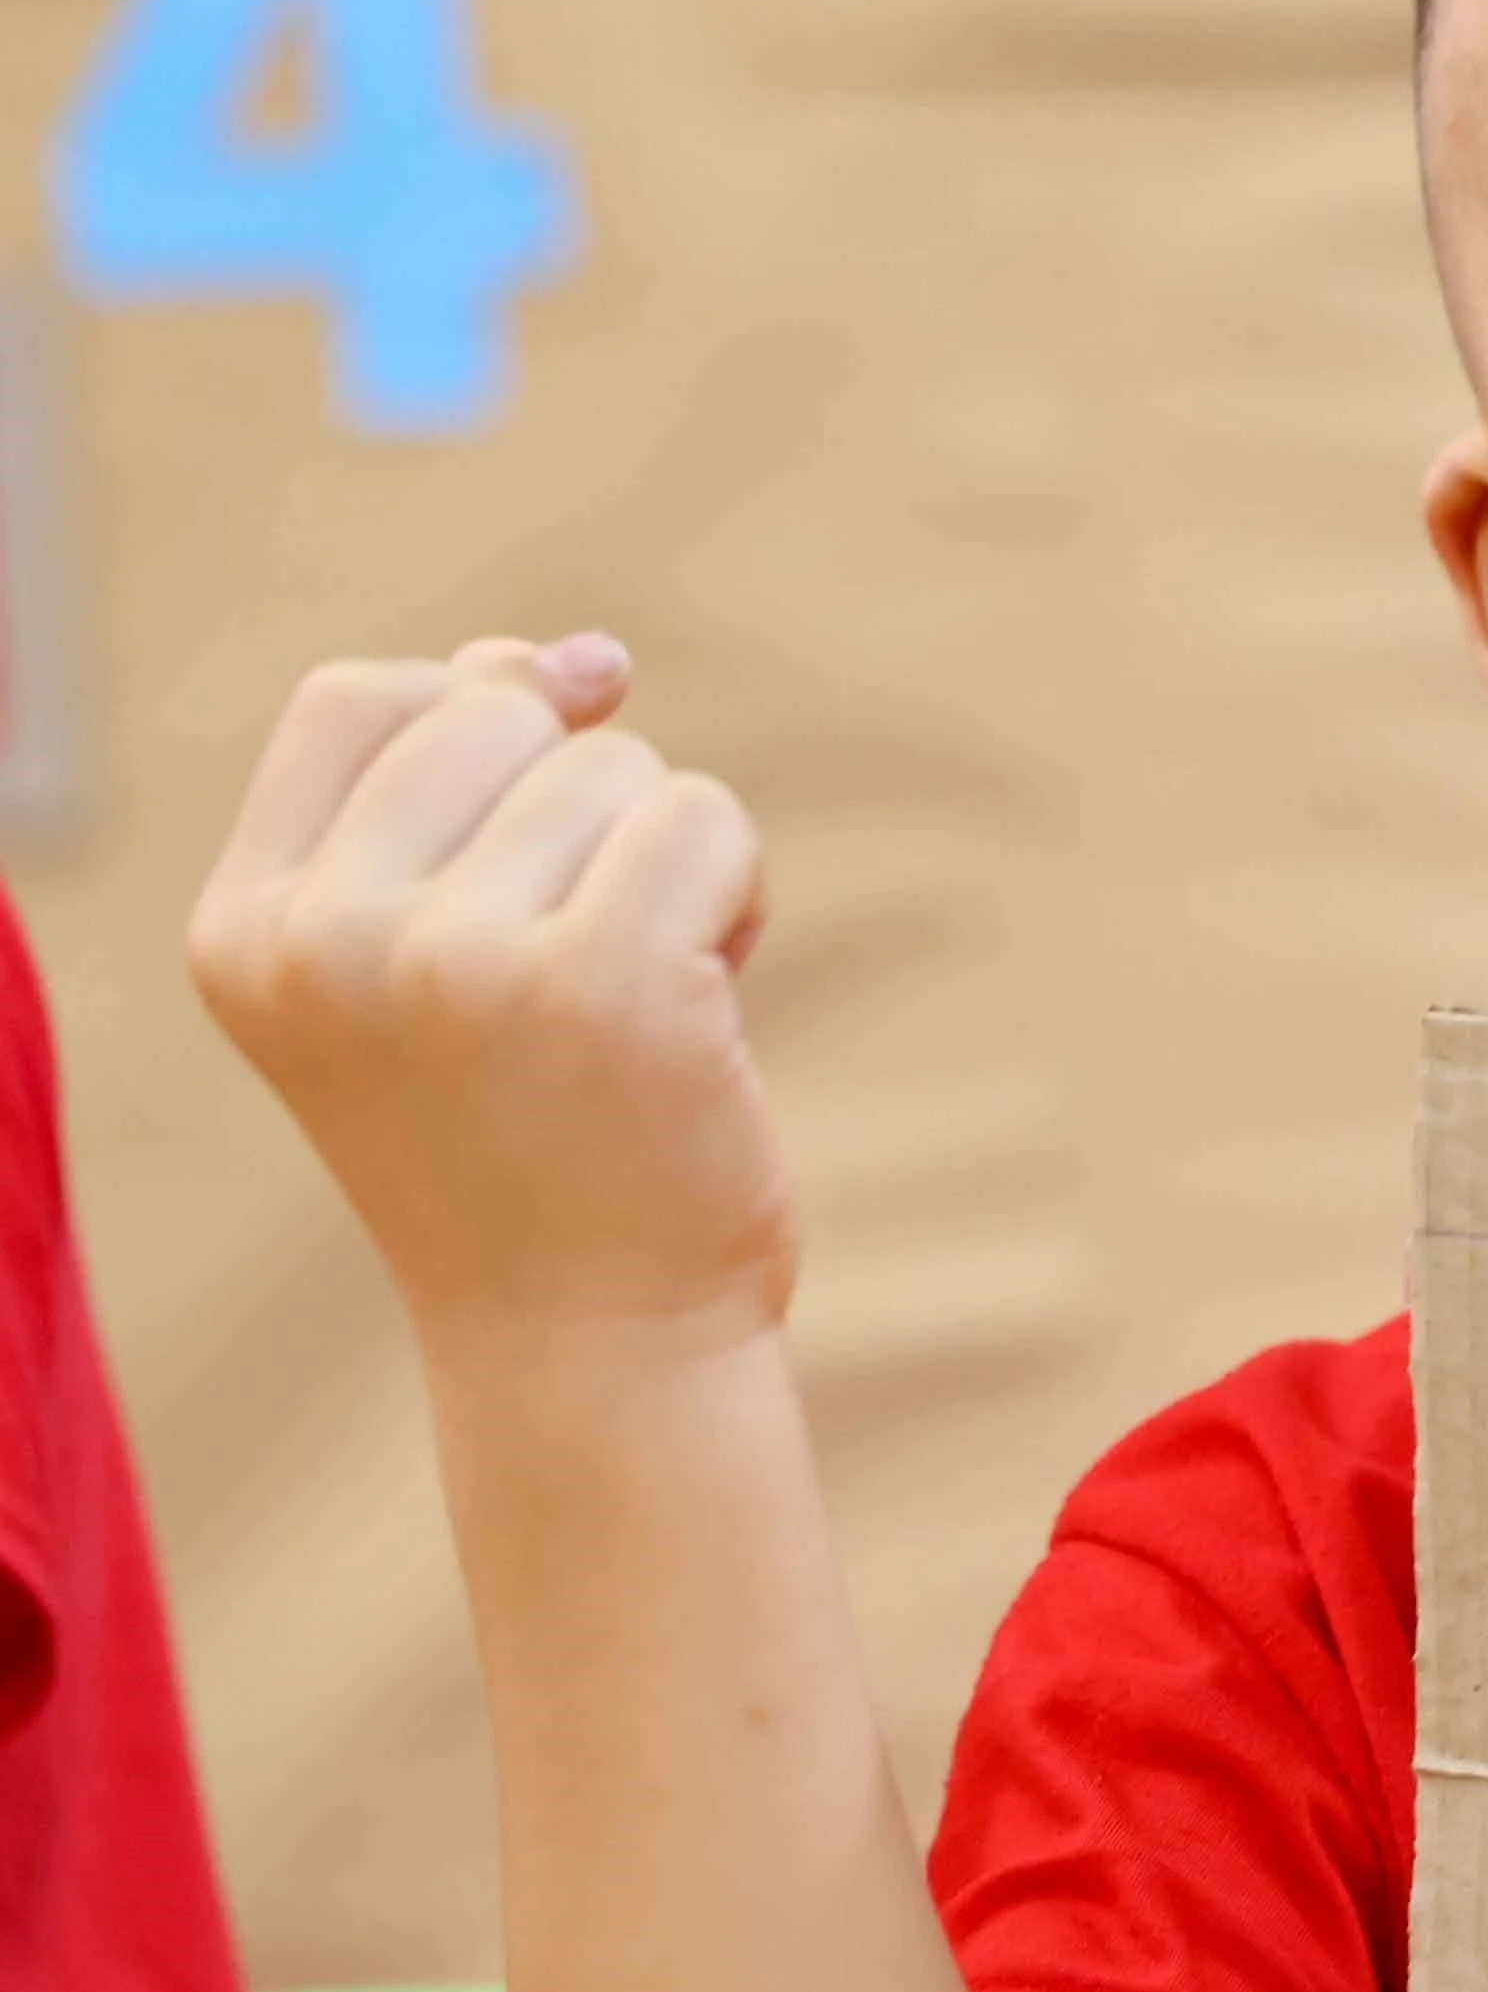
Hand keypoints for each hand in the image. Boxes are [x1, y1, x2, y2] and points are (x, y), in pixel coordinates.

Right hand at [189, 636, 793, 1351]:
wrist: (592, 1337)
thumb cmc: (528, 1137)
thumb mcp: (435, 953)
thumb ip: (465, 791)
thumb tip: (580, 654)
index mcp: (247, 931)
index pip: (361, 696)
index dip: (476, 708)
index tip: (539, 806)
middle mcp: (328, 941)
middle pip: (500, 715)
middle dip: (581, 801)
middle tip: (585, 948)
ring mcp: (457, 963)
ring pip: (618, 767)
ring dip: (667, 862)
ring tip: (638, 999)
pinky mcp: (603, 984)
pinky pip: (705, 821)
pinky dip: (737, 890)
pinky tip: (708, 1001)